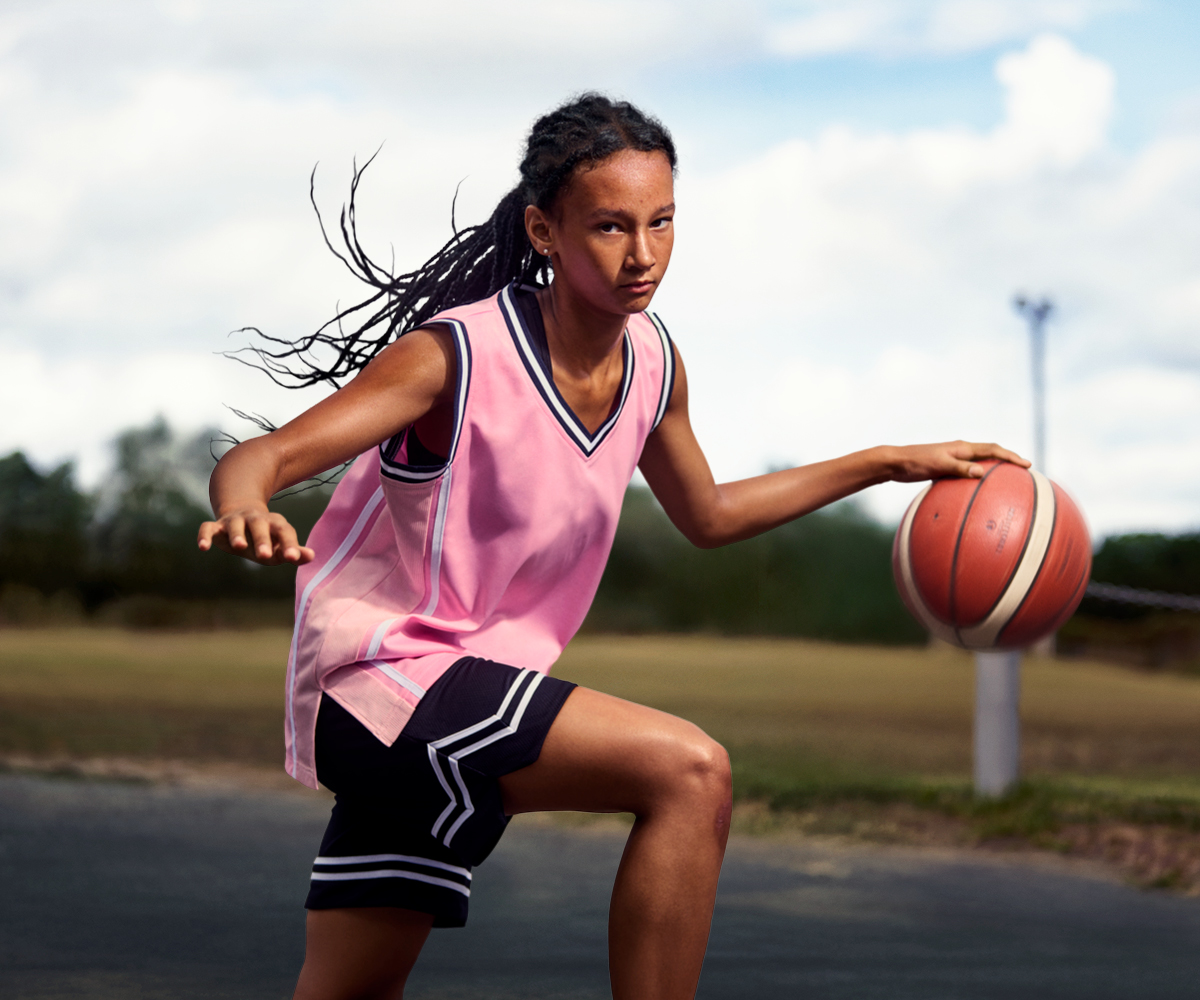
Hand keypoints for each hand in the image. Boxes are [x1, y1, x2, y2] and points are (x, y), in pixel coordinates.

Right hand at [197, 506, 314, 565]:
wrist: (241, 514)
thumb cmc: (265, 538)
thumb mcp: (279, 545)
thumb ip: (294, 552)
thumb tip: (312, 556)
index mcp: (275, 524)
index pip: (285, 532)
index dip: (289, 545)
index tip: (293, 558)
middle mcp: (255, 519)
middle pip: (260, 526)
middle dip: (262, 540)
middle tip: (265, 555)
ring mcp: (235, 520)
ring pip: (235, 525)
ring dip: (236, 534)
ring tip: (238, 546)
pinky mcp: (217, 525)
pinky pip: (208, 528)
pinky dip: (205, 536)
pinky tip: (203, 547)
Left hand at [885, 441, 1029, 482]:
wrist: (895, 463)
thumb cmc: (915, 463)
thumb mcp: (938, 466)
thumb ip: (959, 468)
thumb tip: (981, 472)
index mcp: (962, 448)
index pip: (993, 449)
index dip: (1010, 456)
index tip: (1026, 464)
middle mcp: (960, 451)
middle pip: (990, 453)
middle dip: (1008, 459)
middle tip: (1024, 470)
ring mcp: (953, 459)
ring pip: (979, 462)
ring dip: (994, 468)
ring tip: (1007, 480)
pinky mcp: (945, 467)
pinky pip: (967, 472)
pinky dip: (977, 478)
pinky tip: (977, 491)